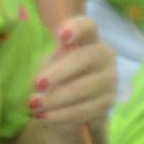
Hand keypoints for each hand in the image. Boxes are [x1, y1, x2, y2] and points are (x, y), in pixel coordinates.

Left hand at [24, 14, 116, 128]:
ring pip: (84, 89)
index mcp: (89, 40)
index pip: (87, 27)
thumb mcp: (51, 63)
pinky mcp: (108, 102)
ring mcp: (110, 80)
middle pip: (85, 58)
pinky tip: (45, 117)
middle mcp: (105, 56)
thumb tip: (45, 77)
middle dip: (60, 73)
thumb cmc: (58, 75)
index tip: (62, 37)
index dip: (76, 29)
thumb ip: (50, 62)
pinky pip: (84, 110)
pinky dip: (62, 115)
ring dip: (56, 99)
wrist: (72, 102)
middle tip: (36, 85)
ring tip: (34, 106)